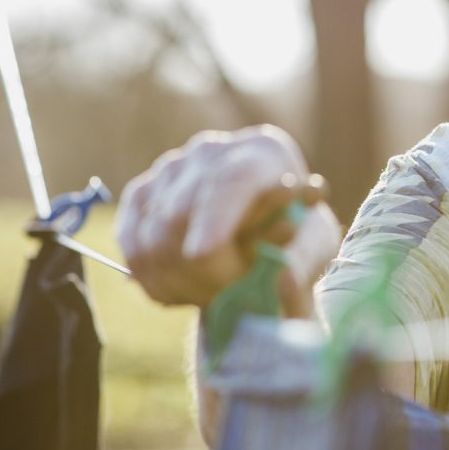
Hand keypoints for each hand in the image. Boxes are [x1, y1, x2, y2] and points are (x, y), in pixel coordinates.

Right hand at [114, 124, 341, 313]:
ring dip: (182, 281)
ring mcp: (171, 169)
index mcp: (263, 152)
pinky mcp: (141, 193)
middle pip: (183, 211)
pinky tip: (187, 286)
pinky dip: (157, 280)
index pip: (232, 180)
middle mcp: (211, 151)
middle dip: (203, 270)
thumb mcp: (315, 246)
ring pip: (154, 235)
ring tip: (215, 292)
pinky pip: (133, 248)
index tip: (203, 254)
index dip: (215, 217)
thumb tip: (282, 278)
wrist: (260, 238)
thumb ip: (304, 259)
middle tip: (229, 298)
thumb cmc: (293, 239)